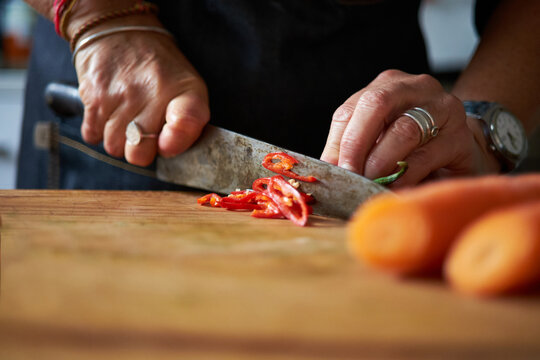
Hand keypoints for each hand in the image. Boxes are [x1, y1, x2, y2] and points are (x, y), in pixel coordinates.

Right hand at [74, 19, 209, 166]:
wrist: (120, 31)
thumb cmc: (159, 69)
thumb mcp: (188, 87)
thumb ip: (189, 122)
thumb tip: (168, 151)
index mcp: (185, 91)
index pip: (186, 123)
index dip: (175, 142)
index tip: (166, 144)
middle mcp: (154, 92)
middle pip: (140, 154)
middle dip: (140, 150)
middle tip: (143, 133)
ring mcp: (121, 95)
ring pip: (114, 146)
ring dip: (118, 140)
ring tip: (126, 119)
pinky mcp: (93, 95)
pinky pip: (92, 135)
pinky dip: (98, 130)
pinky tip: (109, 112)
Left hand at [320, 70, 500, 186]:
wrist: (461, 149)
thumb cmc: (412, 146)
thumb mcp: (379, 141)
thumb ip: (353, 149)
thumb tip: (326, 169)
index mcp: (387, 85)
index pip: (351, 109)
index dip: (337, 141)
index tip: (331, 170)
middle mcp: (416, 87)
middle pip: (377, 104)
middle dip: (356, 143)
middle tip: (349, 174)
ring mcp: (443, 109)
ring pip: (404, 130)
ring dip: (380, 162)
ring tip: (369, 183)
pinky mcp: (460, 137)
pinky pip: (427, 156)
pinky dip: (405, 175)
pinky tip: (394, 188)